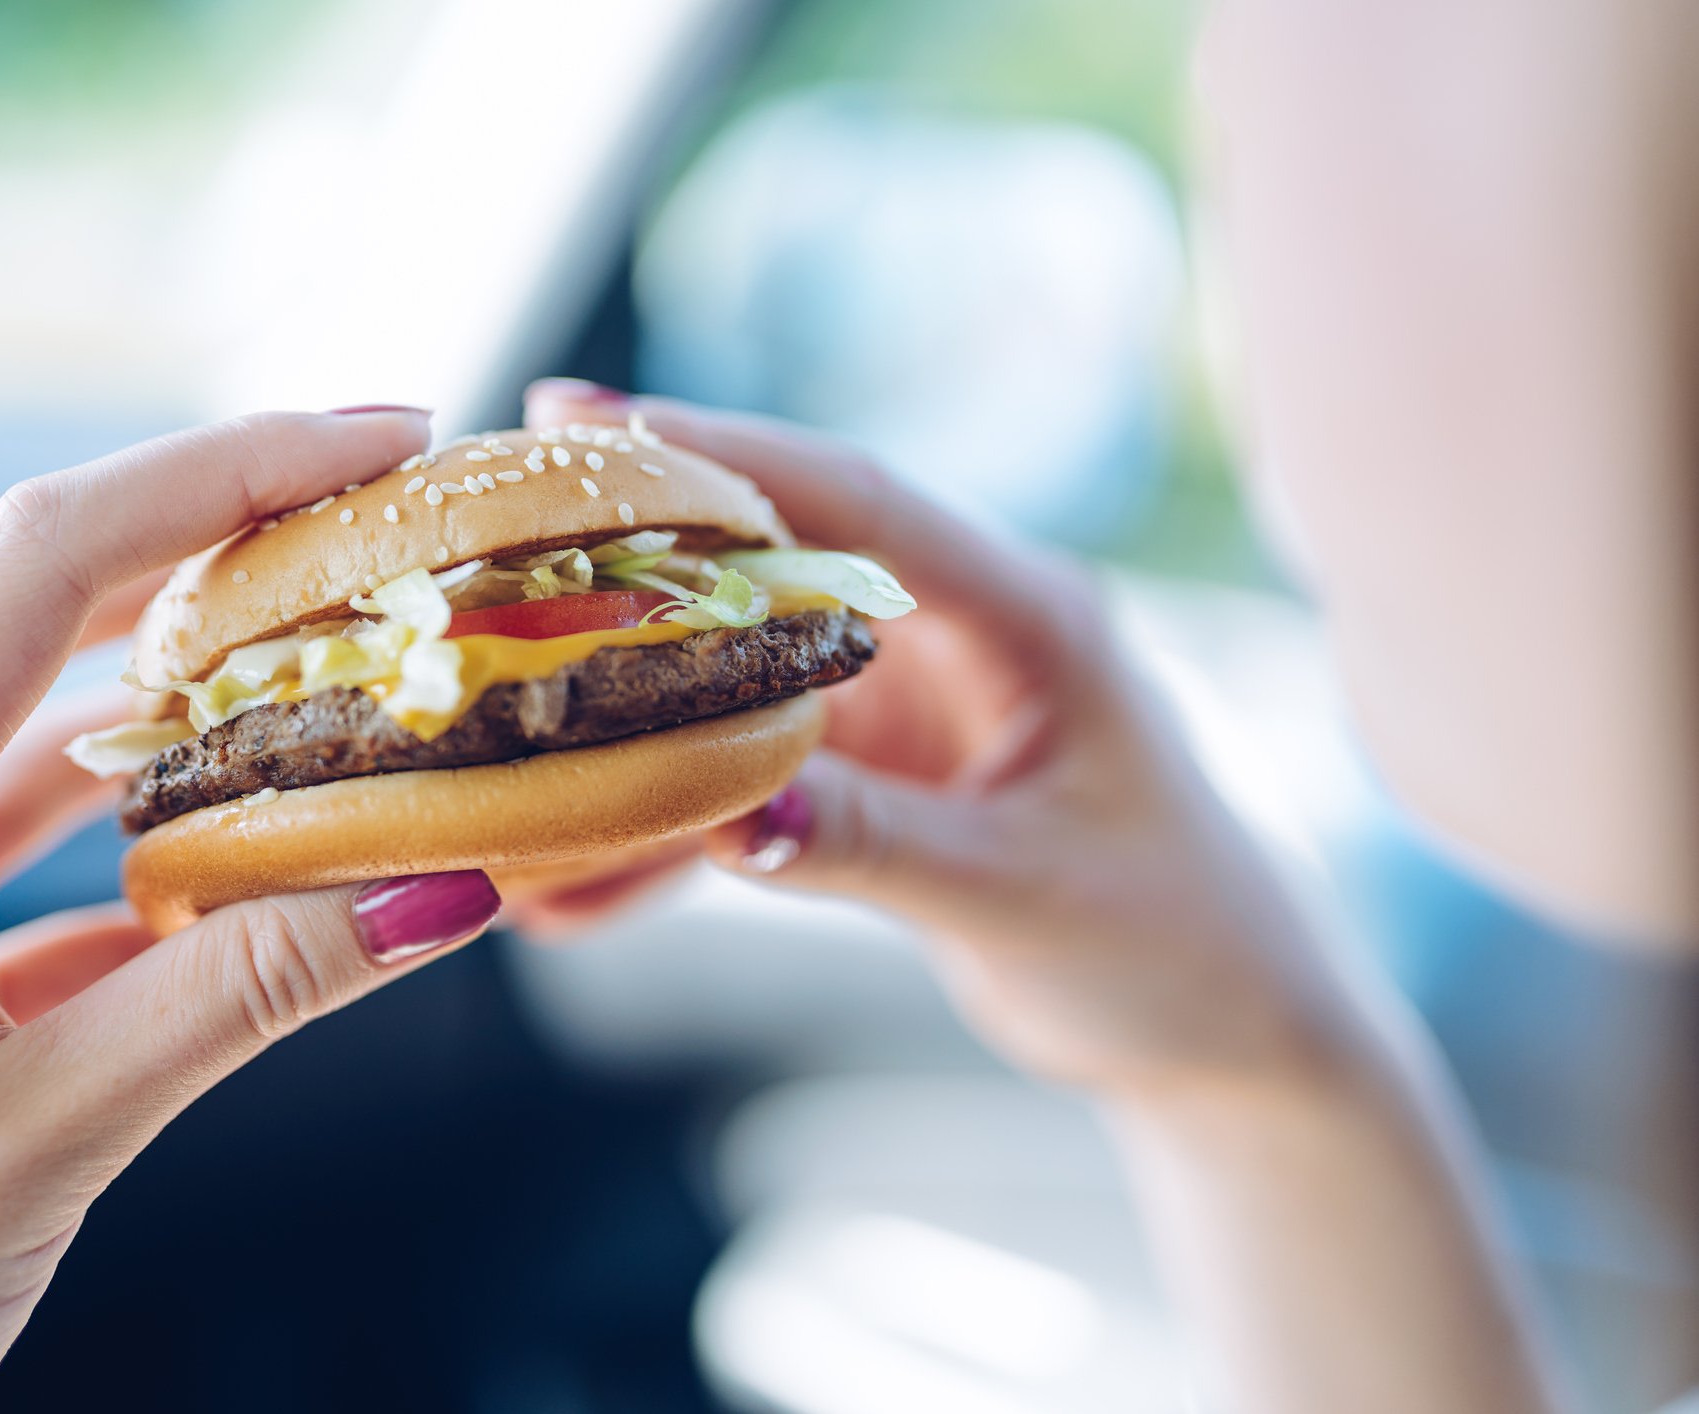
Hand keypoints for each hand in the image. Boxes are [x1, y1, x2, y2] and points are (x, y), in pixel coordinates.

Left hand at [0, 410, 502, 1413]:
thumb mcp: (37, 1144)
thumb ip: (241, 1001)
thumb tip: (444, 895)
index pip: (38, 570)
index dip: (216, 475)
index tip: (377, 435)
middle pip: (50, 621)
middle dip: (225, 554)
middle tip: (391, 521)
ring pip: (57, 748)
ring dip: (205, 704)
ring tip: (357, 668)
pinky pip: (52, 868)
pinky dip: (171, 847)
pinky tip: (273, 848)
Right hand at [525, 384, 1572, 1413]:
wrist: (1231, 1036)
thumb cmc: (1176, 947)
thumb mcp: (1023, 895)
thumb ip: (877, 844)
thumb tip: (727, 814)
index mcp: (1027, 617)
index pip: (857, 500)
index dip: (720, 453)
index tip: (585, 422)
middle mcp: (960, 636)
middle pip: (770, 570)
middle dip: (630, 564)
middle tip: (487, 539)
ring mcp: (913, 705)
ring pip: (738, 686)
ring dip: (632, 725)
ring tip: (502, 750)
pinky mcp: (884, 777)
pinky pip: (753, 784)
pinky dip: (676, 832)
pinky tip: (581, 892)